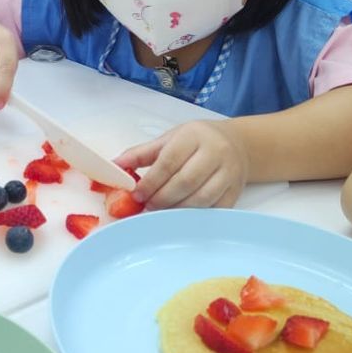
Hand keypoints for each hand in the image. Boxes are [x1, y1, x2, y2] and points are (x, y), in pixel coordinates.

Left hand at [118, 118, 248, 209]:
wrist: (237, 143)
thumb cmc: (198, 140)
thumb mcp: (170, 139)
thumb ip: (142, 153)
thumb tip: (114, 165)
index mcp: (194, 135)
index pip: (169, 162)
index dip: (151, 181)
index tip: (137, 194)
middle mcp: (215, 151)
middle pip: (185, 181)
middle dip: (162, 198)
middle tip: (147, 206)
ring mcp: (228, 172)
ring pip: (201, 198)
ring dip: (177, 210)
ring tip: (161, 213)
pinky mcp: (235, 191)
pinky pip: (214, 209)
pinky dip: (195, 217)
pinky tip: (181, 217)